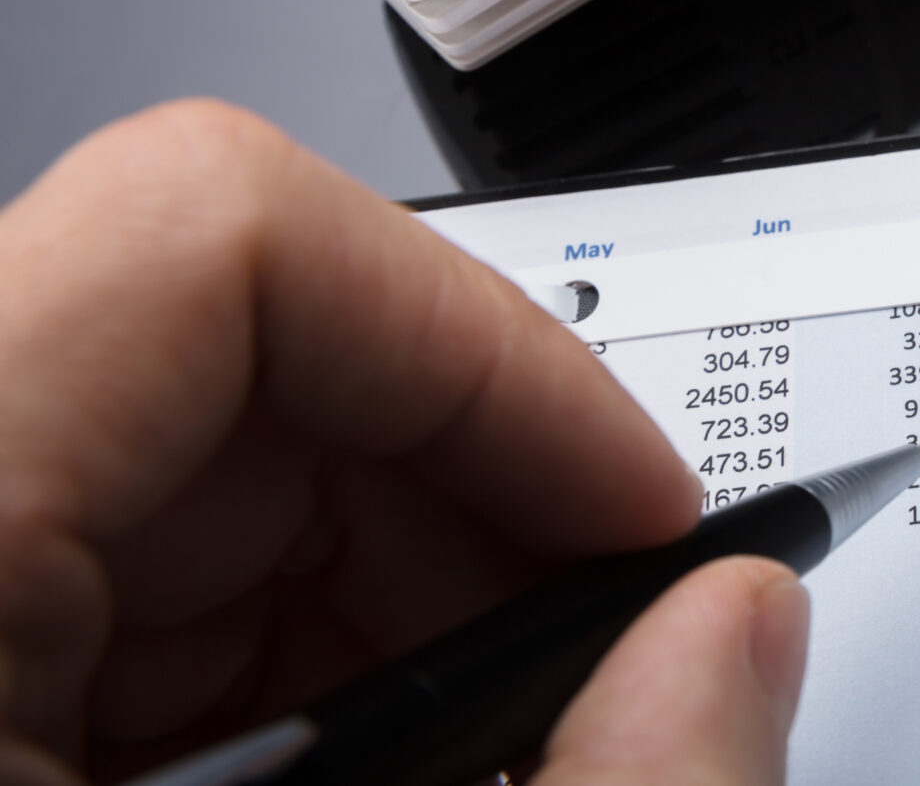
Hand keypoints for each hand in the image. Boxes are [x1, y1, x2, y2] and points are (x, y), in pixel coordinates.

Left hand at [0, 101, 807, 785]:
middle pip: (247, 344)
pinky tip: (365, 770)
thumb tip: (733, 638)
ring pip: (209, 452)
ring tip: (491, 750)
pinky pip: (139, 567)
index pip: (213, 235)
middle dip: (475, 502)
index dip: (481, 347)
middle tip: (598, 663)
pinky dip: (298, 662)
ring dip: (404, 596)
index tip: (631, 505)